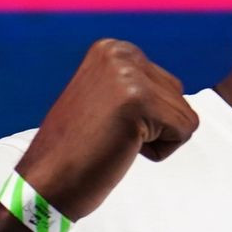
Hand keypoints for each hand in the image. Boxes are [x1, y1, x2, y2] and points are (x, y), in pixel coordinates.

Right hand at [15, 40, 198, 219]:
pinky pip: (185, 131)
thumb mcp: (107, 98)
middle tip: (110, 134)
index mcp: (113, 49)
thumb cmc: (79, 149)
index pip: (169, 87)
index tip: (109, 124)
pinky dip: (160, 151)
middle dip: (156, 126)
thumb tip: (176, 88)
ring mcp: (129, 75)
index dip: (148, 118)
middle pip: (180, 98)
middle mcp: (120, 53)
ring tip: (115, 140)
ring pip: (185, 116)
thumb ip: (137, 85)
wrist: (47, 181)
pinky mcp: (139, 101)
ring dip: (157, 139)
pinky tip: (122, 148)